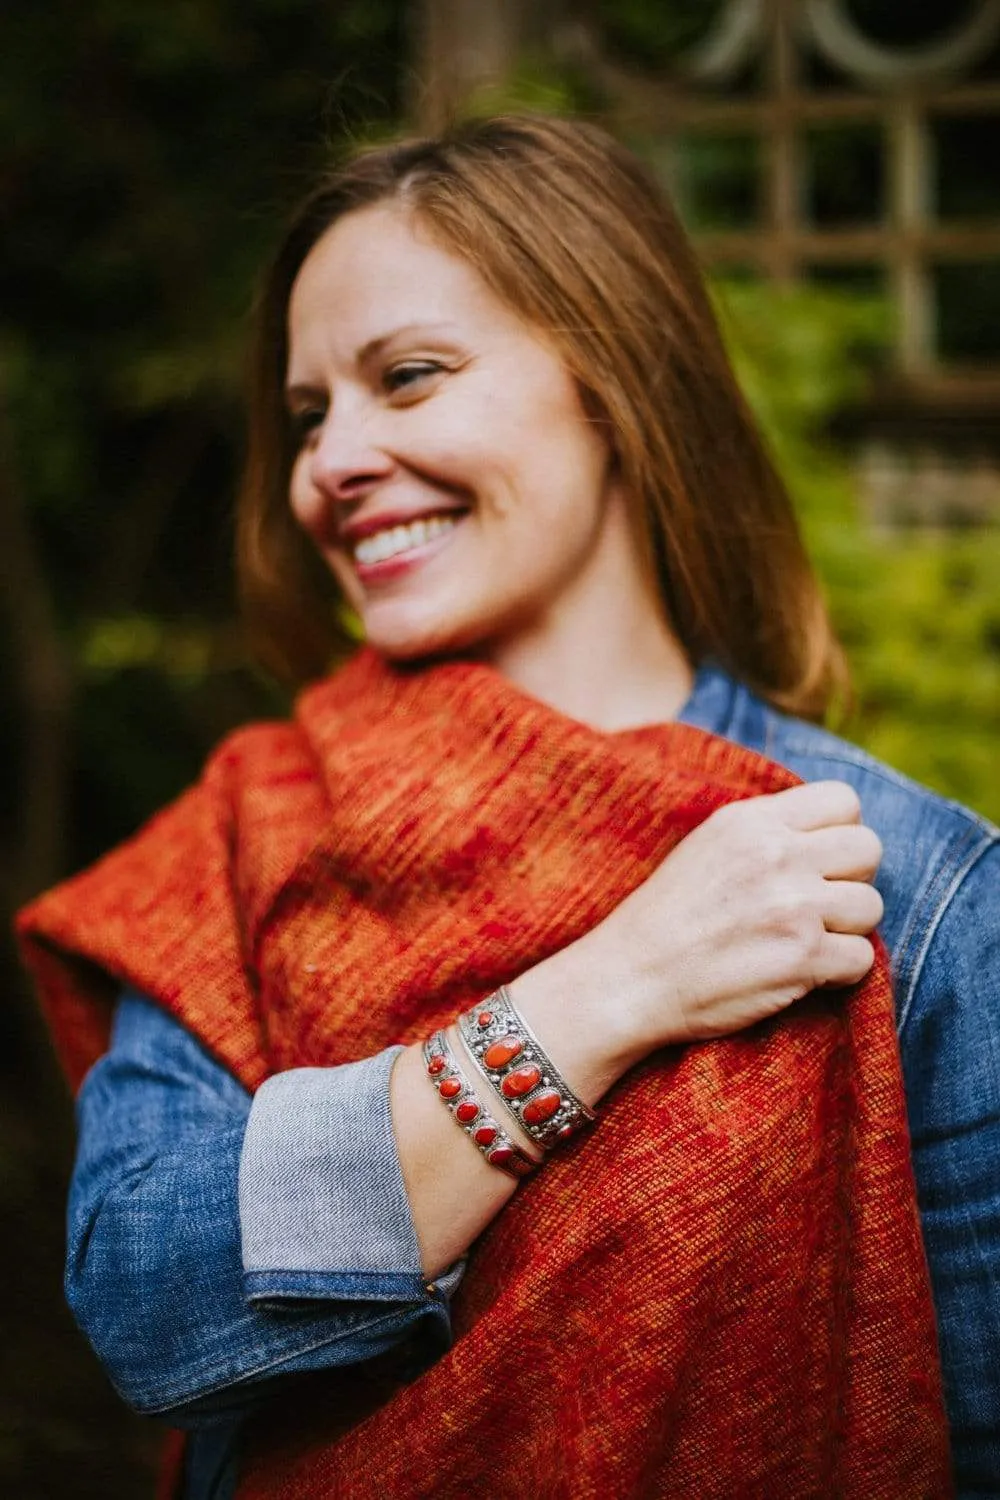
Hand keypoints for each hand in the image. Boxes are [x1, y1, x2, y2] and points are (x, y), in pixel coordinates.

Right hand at [576, 781, 883, 1059]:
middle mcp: (777, 855)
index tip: (819, 862)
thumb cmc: (667, 916)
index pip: (843, 800)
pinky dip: (839, 972)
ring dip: (847, 929)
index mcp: (751, 821)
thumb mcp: (709, 844)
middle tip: (819, 904)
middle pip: (868, 848)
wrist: (631, 978)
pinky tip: (802, 972)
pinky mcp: (803, 957)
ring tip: (806, 941)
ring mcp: (793, 906)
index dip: (840, 833)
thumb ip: (767, 829)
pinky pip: (862, 958)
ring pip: (871, 906)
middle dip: (852, 878)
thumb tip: (828, 829)